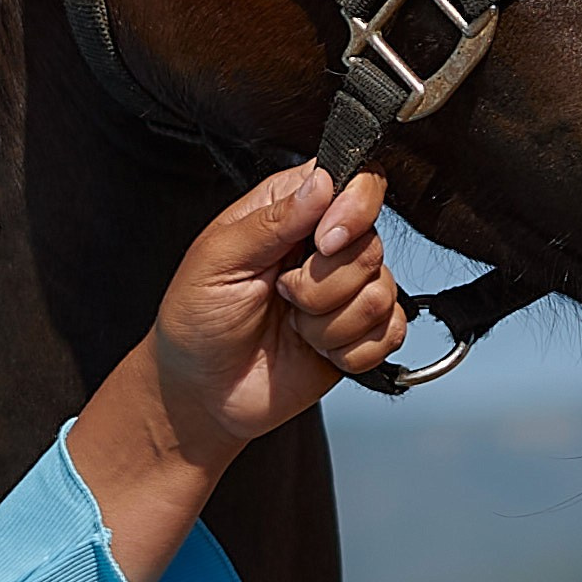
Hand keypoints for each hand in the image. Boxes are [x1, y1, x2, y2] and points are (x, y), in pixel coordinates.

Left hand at [67, 163, 407, 581]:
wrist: (194, 399)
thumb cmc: (190, 324)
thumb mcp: (214, 263)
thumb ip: (267, 221)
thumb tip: (322, 183)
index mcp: (289, 212)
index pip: (354, 182)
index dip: (353, 209)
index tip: (323, 242)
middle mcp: (324, 247)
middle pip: (375, 244)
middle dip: (329, 282)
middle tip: (283, 303)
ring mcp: (344, 294)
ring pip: (385, 293)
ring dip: (336, 322)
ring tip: (290, 334)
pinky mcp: (356, 341)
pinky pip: (390, 335)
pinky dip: (356, 352)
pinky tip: (317, 358)